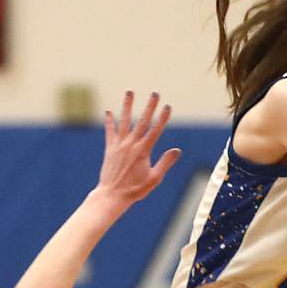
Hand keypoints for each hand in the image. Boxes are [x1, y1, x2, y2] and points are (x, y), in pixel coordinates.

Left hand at [97, 92, 180, 207]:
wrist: (112, 195)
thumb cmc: (135, 190)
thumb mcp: (154, 179)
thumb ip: (165, 163)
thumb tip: (177, 150)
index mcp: (143, 151)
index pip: (155, 130)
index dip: (163, 118)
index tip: (168, 106)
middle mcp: (131, 145)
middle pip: (142, 121)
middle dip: (150, 106)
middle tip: (155, 93)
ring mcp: (119, 145)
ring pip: (124, 121)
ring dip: (128, 106)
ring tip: (130, 92)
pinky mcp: (110, 149)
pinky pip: (110, 132)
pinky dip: (110, 121)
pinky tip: (109, 111)